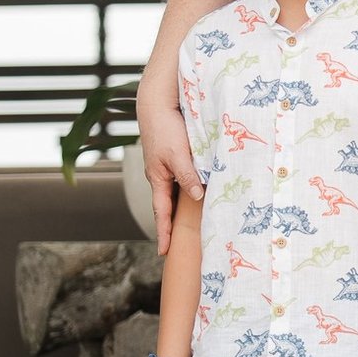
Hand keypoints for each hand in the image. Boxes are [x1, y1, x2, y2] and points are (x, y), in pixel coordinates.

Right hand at [137, 76, 203, 254]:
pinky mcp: (173, 158)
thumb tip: (198, 197)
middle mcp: (161, 176)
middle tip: (179, 246)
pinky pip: (182, 180)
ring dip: (182, 210)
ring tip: (192, 227)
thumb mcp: (178, 154)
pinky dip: (189, 191)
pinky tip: (200, 194)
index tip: (164, 253)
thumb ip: (188, 176)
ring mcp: (166, 168)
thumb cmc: (165, 128)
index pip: (161, 213)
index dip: (164, 233)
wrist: (156, 104)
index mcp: (158, 179)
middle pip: (167, 207)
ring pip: (176, 194)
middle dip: (172, 227)